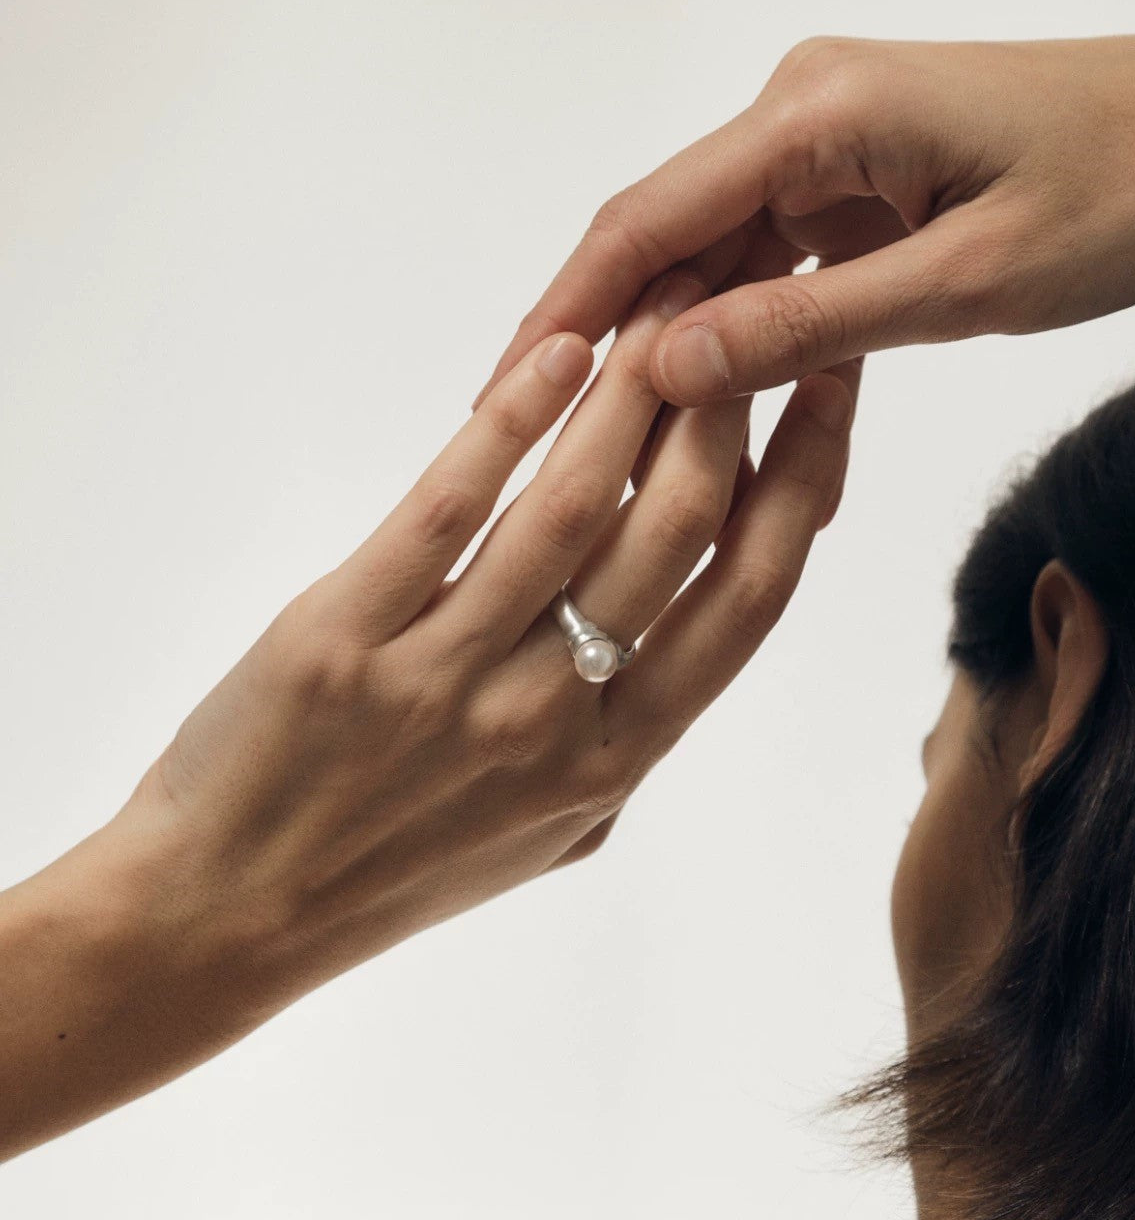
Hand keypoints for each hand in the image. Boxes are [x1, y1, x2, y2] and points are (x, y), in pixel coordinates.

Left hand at [0, 266, 855, 1158]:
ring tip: (655, 303)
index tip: (825, 390)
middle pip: (677, 529)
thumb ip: (617, 745)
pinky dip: (508, 418)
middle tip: (734, 308)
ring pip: (574, 505)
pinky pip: (447, 507)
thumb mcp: (540, 833)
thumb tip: (668, 643)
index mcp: (617, 759)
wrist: (226, 916)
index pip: (748, 598)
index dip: (803, 479)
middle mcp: (553, 718)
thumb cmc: (390, 873)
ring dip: (628, 387)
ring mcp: (449, 677)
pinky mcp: (346, 637)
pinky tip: (552, 352)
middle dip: (723, 400)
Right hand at [477, 30, 1134, 405]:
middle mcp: (800, 113)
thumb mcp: (964, 281)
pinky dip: (739, 328)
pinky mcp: (854, 176)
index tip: (500, 391)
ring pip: (711, 255)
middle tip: (538, 444)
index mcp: (815, 115)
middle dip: (600, 339)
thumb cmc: (1124, 188)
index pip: (645, 219)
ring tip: (607, 442)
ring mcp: (825, 142)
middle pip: (662, 237)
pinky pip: (768, 257)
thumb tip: (663, 370)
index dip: (563, 310)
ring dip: (668, 343)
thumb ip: (807, 326)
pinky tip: (707, 399)